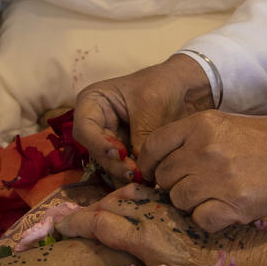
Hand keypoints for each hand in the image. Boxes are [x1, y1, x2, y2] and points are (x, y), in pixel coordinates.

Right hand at [55, 184, 235, 265]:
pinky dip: (140, 189)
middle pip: (113, 204)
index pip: (101, 225)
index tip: (60, 225)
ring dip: (114, 196)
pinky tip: (136, 195)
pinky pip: (157, 188)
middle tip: (73, 215)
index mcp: (147, 240)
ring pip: (134, 192)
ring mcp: (172, 206)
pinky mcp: (187, 201)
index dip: (77, 224)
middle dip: (89, 208)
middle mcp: (157, 218)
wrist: (254, 257)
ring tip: (100, 204)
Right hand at [72, 55, 214, 181]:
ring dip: (124, 173)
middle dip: (115, 164)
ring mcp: (109, 139)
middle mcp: (96, 123)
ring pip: (109, 163)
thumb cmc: (161, 85)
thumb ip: (141, 134)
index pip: (85, 128)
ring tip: (144, 178)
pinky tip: (148, 180)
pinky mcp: (123, 152)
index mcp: (92, 102)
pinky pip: (123, 167)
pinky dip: (133, 174)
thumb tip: (138, 168)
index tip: (120, 153)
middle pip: (96, 150)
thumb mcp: (150, 105)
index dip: (99, 144)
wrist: (181, 88)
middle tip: (136, 173)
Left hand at [138, 111, 266, 231]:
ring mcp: (217, 177)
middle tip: (194, 188)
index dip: (148, 164)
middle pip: (164, 177)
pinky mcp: (233, 205)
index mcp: (201, 124)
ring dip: (191, 204)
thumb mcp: (227, 125)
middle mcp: (204, 149)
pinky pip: (200, 220)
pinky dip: (209, 220)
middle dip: (174, 185)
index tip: (153, 173)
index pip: (153, 146)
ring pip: (178, 200)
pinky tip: (225, 211)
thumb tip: (165, 163)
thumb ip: (194, 139)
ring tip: (213, 198)